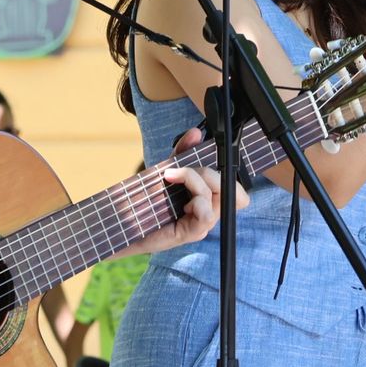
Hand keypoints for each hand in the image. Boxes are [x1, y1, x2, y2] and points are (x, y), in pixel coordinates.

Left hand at [122, 128, 248, 254]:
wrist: (127, 224)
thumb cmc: (149, 200)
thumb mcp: (167, 170)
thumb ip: (182, 151)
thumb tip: (196, 133)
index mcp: (209, 201)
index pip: (238, 193)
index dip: (229, 176)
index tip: (202, 163)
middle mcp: (209, 213)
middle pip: (228, 189)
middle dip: (206, 172)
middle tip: (178, 171)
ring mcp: (201, 225)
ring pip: (214, 197)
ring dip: (194, 181)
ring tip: (171, 178)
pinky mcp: (189, 234)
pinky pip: (206, 216)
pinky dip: (196, 202)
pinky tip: (181, 202)